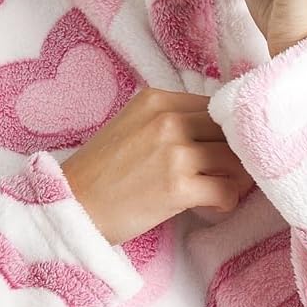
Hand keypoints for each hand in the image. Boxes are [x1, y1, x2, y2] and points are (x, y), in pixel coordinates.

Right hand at [60, 88, 255, 244]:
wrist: (70, 207)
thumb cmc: (99, 173)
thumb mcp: (131, 127)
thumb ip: (169, 121)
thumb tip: (217, 132)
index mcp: (156, 100)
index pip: (215, 107)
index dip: (226, 131)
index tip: (224, 149)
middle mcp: (167, 119)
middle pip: (228, 130)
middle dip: (236, 153)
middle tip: (231, 172)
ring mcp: (173, 152)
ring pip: (234, 159)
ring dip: (236, 178)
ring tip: (222, 190)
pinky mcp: (178, 187)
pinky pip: (227, 190)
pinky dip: (227, 201)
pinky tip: (213, 206)